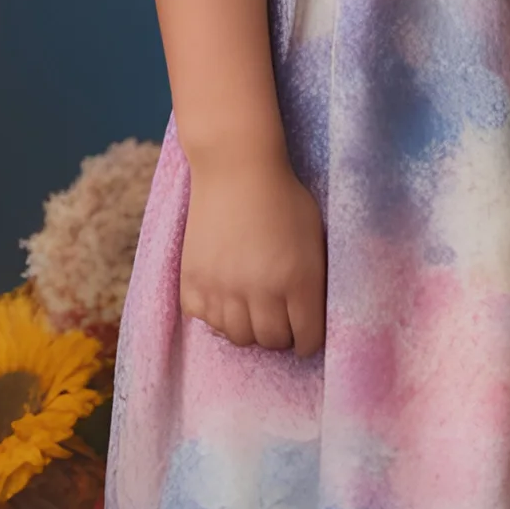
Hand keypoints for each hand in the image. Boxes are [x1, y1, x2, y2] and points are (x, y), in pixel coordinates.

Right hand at [179, 148, 327, 355]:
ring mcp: (223, 288)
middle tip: (279, 319)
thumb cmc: (283, 197)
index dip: (308, 341)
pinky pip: (204, 319)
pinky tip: (224, 298)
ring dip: (247, 328)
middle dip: (279, 334)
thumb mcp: (315, 236)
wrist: (236, 168)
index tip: (305, 335)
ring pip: (238, 336)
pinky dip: (215, 315)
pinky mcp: (194, 280)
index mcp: (298, 281)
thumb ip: (315, 279)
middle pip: (271, 341)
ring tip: (251, 310)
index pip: (306, 339)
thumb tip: (312, 313)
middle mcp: (261, 291)